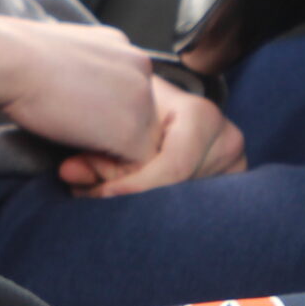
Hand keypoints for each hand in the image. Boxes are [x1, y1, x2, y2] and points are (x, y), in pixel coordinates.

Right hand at [0, 13, 159, 163]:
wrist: (9, 61)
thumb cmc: (15, 58)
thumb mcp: (57, 55)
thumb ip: (80, 73)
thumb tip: (76, 95)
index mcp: (120, 47)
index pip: (126, 94)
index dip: (100, 117)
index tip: (68, 124)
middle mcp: (139, 67)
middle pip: (138, 116)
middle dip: (108, 137)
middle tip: (71, 148)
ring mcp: (141, 99)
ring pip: (140, 140)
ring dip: (108, 154)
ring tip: (71, 159)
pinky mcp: (132, 132)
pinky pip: (135, 164)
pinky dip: (109, 171)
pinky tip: (77, 166)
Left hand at [58, 80, 247, 195]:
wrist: (158, 100)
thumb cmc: (133, 104)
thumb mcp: (113, 121)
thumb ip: (93, 150)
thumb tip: (68, 175)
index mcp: (203, 117)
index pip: (172, 168)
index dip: (133, 187)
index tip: (97, 196)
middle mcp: (228, 141)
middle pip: (178, 188)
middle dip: (133, 198)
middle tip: (91, 198)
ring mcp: (236, 164)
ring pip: (185, 201)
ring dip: (143, 203)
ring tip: (102, 193)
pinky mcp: (232, 181)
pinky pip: (195, 204)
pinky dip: (159, 205)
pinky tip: (131, 201)